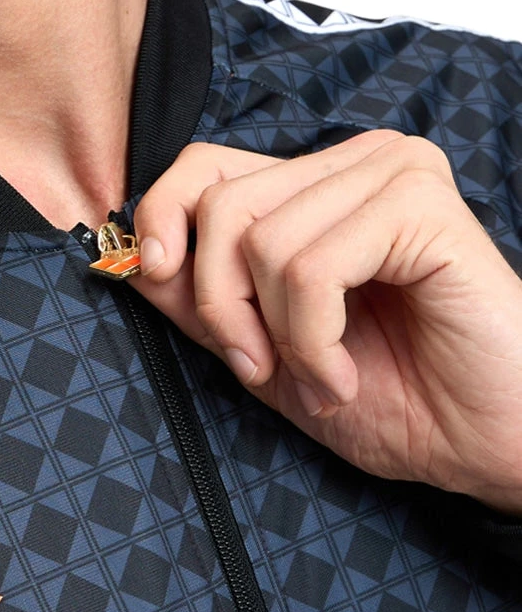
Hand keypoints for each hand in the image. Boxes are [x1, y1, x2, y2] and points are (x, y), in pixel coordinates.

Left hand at [130, 130, 521, 511]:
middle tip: (265, 366)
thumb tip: (125, 258)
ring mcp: (392, 173)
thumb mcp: (266, 351)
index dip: (163, 223)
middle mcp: (353, 164)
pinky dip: (313, 338)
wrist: (487, 447)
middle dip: (222, 305)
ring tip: (323, 376)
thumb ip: (200, 301)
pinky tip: (346, 373)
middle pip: (221, 205)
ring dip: (279, 336)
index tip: (160, 284)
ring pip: (262, 240)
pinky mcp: (422, 202)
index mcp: (316, 187)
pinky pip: (312, 265)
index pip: (202, 167)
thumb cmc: (393, 398)